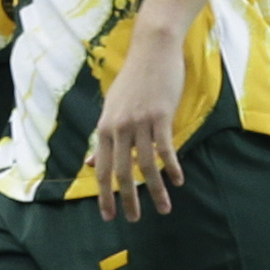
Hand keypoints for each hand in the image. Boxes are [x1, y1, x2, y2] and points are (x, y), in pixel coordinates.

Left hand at [93, 26, 185, 219]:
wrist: (151, 50)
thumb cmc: (133, 80)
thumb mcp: (112, 108)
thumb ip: (104, 137)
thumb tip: (91, 163)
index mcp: (105, 127)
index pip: (103, 169)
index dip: (105, 194)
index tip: (108, 216)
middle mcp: (119, 127)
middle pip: (122, 171)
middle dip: (128, 199)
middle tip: (134, 219)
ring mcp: (140, 121)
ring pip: (146, 164)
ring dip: (156, 189)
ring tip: (163, 208)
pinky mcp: (160, 115)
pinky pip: (165, 148)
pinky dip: (172, 167)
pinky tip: (178, 181)